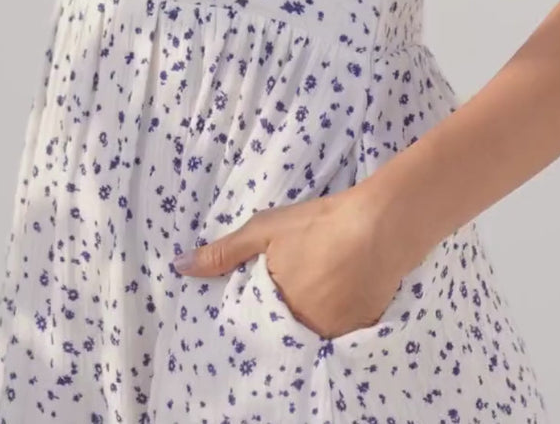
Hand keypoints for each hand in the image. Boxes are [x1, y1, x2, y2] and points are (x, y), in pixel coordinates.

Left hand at [172, 182, 416, 340]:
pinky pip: (335, 333)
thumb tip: (180, 268)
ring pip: (308, 331)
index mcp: (275, 309)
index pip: (253, 323)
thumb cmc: (318, 225)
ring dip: (306, 316)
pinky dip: (331, 317)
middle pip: (282, 329)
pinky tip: (336, 292)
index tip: (254, 297)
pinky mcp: (358, 332)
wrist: (379, 226)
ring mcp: (332, 334)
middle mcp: (302, 330)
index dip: (252, 310)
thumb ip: (223, 253)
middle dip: (279, 314)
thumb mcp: (265, 231)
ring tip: (312, 288)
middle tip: (287, 286)